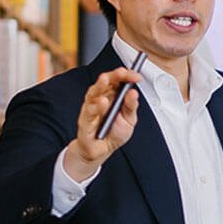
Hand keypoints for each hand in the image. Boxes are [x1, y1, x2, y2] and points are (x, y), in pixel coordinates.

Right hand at [64, 67, 141, 181]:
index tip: (137, 76)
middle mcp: (101, 98)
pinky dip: (96, 106)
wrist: (102, 151)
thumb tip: (134, 92)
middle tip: (121, 73)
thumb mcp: (129, 120)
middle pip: (105, 82)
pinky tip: (102, 102)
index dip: (126, 76)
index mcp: (113, 96)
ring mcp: (91, 108)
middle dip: (113, 76)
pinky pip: (89, 111)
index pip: (118, 81)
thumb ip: (131, 106)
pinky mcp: (85, 120)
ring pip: (93, 93)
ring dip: (99, 85)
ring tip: (105, 80)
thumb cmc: (114, 133)